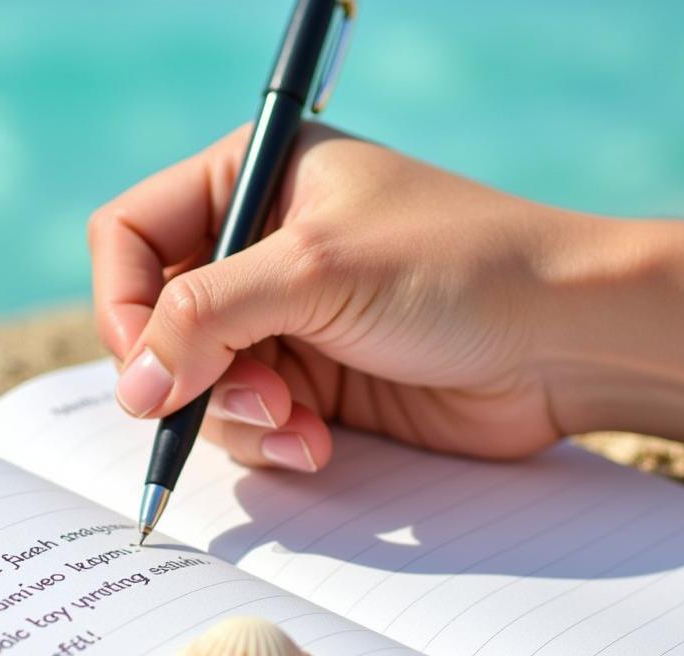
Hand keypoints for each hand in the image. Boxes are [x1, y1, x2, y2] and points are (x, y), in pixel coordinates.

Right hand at [89, 124, 683, 466]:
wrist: (563, 343)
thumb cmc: (455, 269)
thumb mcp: (315, 273)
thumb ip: (205, 319)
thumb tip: (130, 386)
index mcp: (251, 182)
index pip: (130, 235)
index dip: (120, 304)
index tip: (145, 366)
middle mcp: (257, 252)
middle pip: (158, 323)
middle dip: (197, 374)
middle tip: (256, 399)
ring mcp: (282, 322)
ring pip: (199, 384)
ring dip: (240, 416)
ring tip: (302, 423)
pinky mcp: (310, 384)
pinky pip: (249, 424)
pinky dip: (274, 442)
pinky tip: (320, 444)